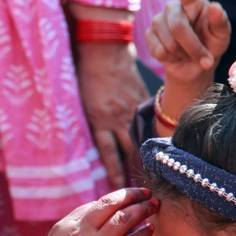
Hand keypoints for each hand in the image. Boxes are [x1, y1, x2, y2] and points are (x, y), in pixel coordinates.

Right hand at [32, 188, 156, 235]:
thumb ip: (74, 234)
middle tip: (147, 192)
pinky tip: (149, 230)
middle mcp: (81, 233)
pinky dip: (143, 234)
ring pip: (125, 219)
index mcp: (65, 227)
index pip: (95, 205)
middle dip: (132, 195)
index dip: (115, 198)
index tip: (127, 196)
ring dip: (143, 210)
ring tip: (153, 206)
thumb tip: (99, 224)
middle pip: (112, 204)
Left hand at [74, 40, 148, 188]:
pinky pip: (146, 119)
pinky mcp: (141, 98)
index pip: (108, 153)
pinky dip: (148, 130)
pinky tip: (153, 140)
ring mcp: (131, 108)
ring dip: (142, 152)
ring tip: (148, 167)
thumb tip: (98, 139)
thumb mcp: (83, 102)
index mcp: (99, 120)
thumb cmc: (87, 74)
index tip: (118, 184)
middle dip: (133, 166)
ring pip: (139, 136)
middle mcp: (117, 118)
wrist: (104, 50)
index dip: (114, 170)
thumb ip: (92, 121)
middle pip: (127, 149)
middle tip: (138, 183)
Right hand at [146, 0, 230, 85]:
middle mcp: (173, 7)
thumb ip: (220, 22)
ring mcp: (158, 21)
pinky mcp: (149, 36)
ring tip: (189, 54)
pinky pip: (159, 51)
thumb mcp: (222, 36)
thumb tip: (216, 7)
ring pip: (168, 42)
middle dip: (193, 47)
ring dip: (184, 54)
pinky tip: (176, 56)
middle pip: (177, 26)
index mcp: (193, 1)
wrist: (195, 65)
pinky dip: (172, 59)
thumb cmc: (211, 44)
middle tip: (206, 60)